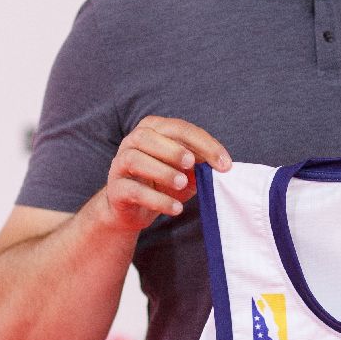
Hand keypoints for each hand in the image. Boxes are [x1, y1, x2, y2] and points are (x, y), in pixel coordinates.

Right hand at [104, 116, 230, 232]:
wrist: (133, 210)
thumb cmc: (162, 184)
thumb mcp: (185, 173)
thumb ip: (199, 166)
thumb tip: (219, 166)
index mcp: (152, 129)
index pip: (179, 128)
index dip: (204, 144)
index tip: (225, 164)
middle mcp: (132, 142)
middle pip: (149, 136)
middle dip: (174, 150)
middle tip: (192, 164)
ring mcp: (120, 164)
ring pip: (136, 159)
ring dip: (162, 171)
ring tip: (182, 184)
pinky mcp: (115, 189)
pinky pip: (134, 190)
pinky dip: (157, 200)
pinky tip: (175, 208)